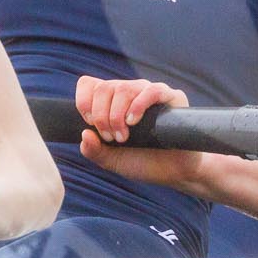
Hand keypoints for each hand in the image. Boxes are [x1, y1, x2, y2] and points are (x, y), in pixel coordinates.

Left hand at [73, 76, 212, 191]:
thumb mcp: (111, 160)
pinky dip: (138, 106)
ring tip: (124, 138)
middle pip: (104, 88)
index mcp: (112, 101)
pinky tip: (134, 122)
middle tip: (111, 138)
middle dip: (101, 116)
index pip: (89, 85)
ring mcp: (150, 93)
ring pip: (124, 88)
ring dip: (116, 115)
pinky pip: (152, 90)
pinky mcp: (171, 97)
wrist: (173, 172)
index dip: (84, 102)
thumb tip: (84, 134)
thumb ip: (94, 151)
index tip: (91, 125)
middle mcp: (130, 92)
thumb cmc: (142, 162)